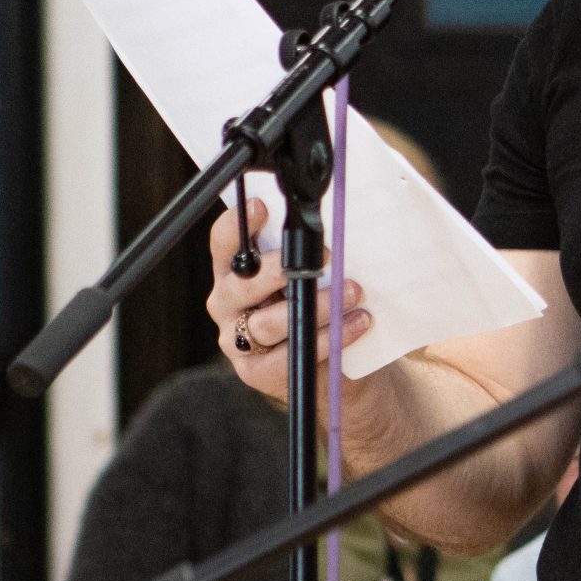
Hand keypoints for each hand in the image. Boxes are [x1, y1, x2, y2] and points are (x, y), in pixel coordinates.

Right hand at [205, 195, 371, 403]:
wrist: (330, 367)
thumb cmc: (317, 309)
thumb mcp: (309, 277)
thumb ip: (307, 256)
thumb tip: (329, 230)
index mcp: (234, 273)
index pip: (225, 244)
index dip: (238, 225)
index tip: (262, 207)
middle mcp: (227, 304)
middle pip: (243, 284)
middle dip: (283, 269)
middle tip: (325, 258)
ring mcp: (237, 341)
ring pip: (270, 322)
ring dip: (318, 306)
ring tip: (352, 292)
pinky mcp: (255, 372)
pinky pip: (289, 355)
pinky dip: (327, 338)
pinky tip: (355, 323)